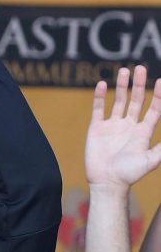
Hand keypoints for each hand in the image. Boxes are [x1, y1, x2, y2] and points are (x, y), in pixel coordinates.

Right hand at [85, 65, 160, 190]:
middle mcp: (129, 126)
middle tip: (141, 69)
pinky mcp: (96, 129)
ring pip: (118, 101)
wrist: (107, 183)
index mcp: (143, 132)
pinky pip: (98, 109)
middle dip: (139, 85)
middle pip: (136, 100)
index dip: (159, 95)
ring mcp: (112, 126)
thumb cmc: (130, 174)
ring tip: (124, 71)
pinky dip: (99, 97)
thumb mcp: (152, 159)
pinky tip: (101, 84)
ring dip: (121, 86)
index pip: (154, 109)